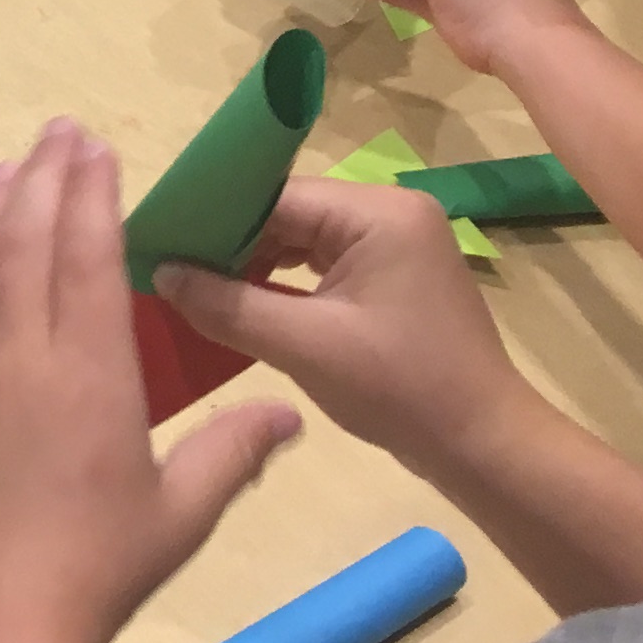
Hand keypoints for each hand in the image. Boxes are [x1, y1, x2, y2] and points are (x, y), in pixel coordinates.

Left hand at [0, 120, 299, 642]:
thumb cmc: (99, 567)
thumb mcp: (183, 513)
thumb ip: (234, 452)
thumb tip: (290, 412)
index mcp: (86, 371)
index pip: (85, 253)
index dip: (89, 192)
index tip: (95, 145)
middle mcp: (17, 356)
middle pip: (24, 241)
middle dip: (42, 178)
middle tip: (58, 132)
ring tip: (7, 170)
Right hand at [157, 179, 534, 473]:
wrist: (482, 445)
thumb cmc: (400, 389)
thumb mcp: (304, 347)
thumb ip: (227, 305)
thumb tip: (160, 273)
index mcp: (379, 212)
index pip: (275, 196)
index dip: (212, 220)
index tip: (160, 247)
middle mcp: (392, 212)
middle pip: (287, 213)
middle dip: (230, 245)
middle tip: (170, 276)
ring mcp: (398, 244)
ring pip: (302, 240)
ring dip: (254, 267)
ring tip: (198, 294)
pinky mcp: (396, 277)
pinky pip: (325, 265)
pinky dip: (285, 286)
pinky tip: (247, 309)